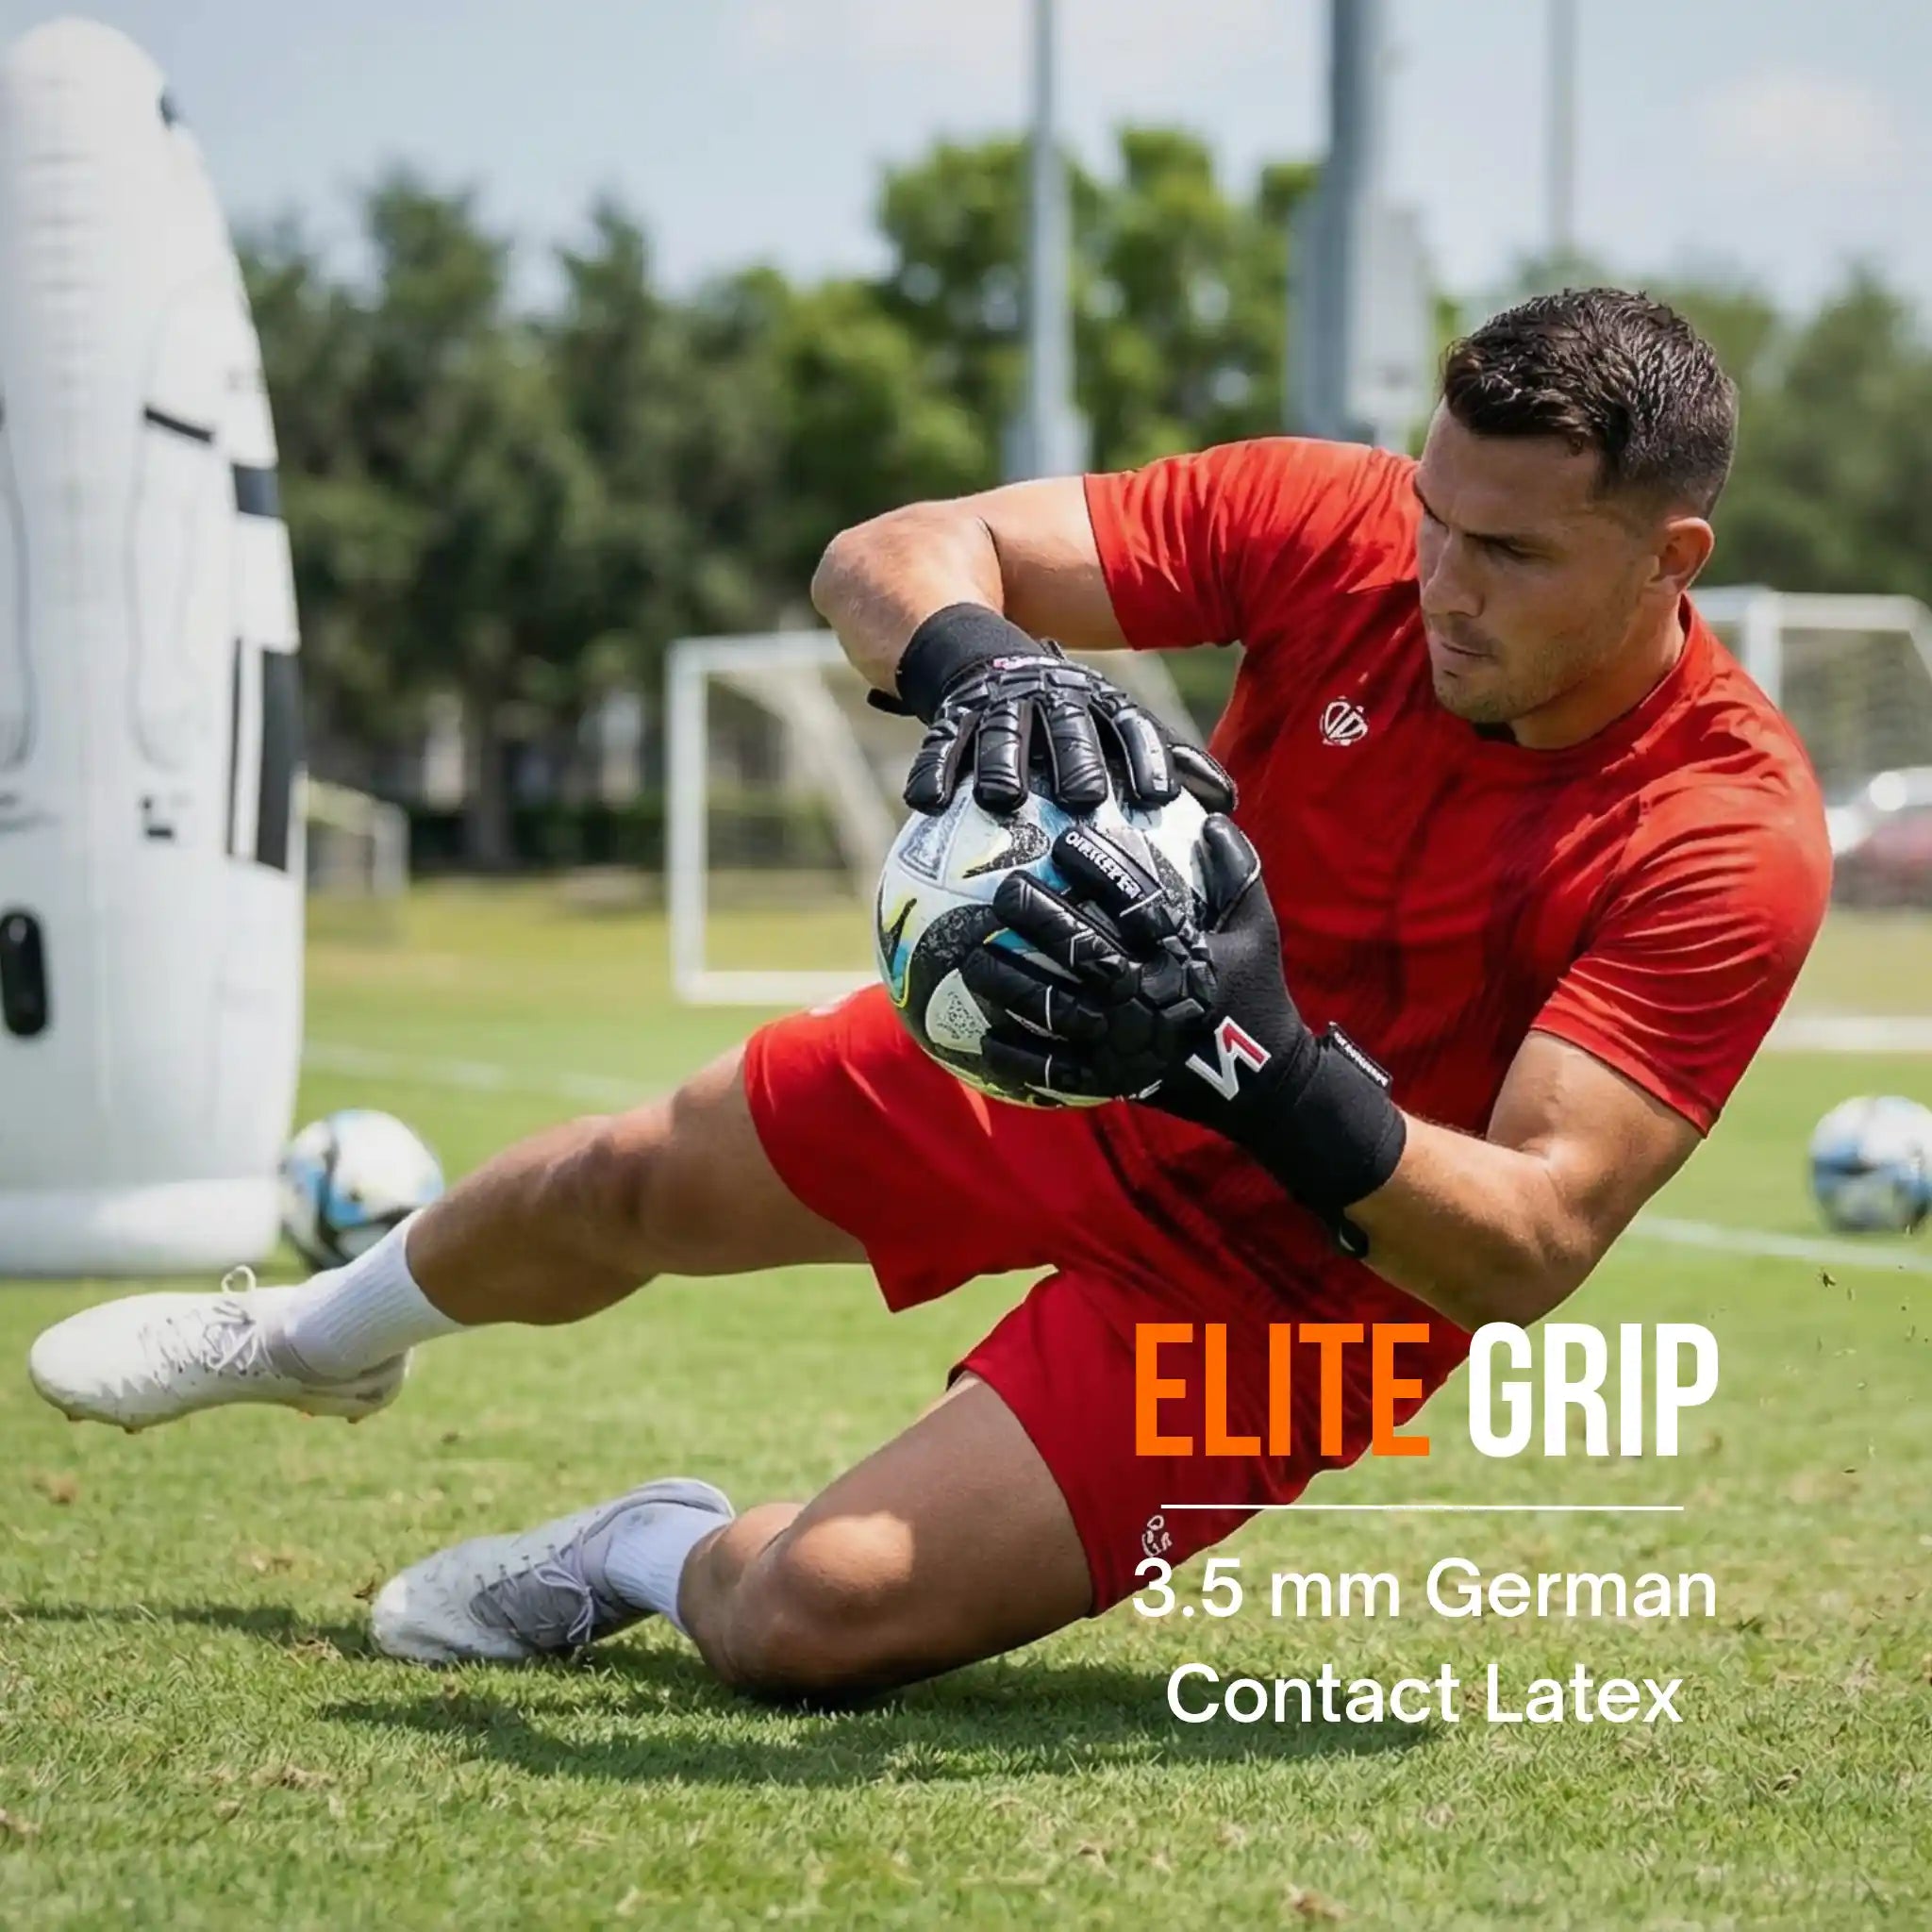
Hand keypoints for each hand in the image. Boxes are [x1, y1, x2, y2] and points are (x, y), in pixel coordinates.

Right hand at [904, 650, 1235, 817]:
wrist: (973, 642)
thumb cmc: (1056, 708)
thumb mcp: (1106, 721)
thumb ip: (1160, 757)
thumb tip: (1230, 803)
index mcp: (1095, 701)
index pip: (1128, 726)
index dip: (1145, 757)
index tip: (1161, 796)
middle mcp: (1051, 697)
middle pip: (1068, 729)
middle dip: (1077, 759)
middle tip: (1083, 797)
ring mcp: (1000, 701)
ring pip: (1003, 735)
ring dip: (1003, 766)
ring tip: (1001, 800)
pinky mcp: (953, 711)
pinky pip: (943, 743)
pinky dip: (934, 770)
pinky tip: (926, 803)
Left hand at [962, 816, 1407, 1251]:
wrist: (1266, 1086)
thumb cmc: (1256, 995)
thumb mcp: (1258, 931)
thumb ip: (1238, 874)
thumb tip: (1215, 817)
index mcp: (1181, 956)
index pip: (1136, 901)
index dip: (1099, 867)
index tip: (1064, 842)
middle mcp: (1148, 997)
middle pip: (1082, 950)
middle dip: (1037, 917)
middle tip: (1003, 891)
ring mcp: (1125, 1043)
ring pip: (1053, 1008)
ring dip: (1008, 981)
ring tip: (971, 956)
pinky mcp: (1111, 1082)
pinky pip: (1051, 1071)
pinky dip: (1014, 1056)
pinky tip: (981, 1037)